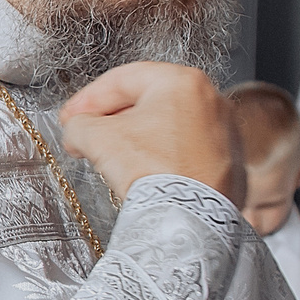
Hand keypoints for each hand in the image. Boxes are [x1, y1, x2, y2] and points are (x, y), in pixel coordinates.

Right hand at [58, 62, 240, 204]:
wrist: (187, 219)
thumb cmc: (152, 171)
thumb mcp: (97, 138)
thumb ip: (79, 125)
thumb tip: (77, 130)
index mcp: (182, 81)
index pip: (122, 80)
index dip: (87, 99)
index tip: (70, 117)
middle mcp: (211, 100)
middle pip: (147, 103)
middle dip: (111, 121)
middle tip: (87, 137)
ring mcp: (224, 134)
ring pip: (167, 129)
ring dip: (136, 140)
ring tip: (112, 160)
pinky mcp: (229, 164)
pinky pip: (185, 153)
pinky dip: (162, 159)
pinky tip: (143, 175)